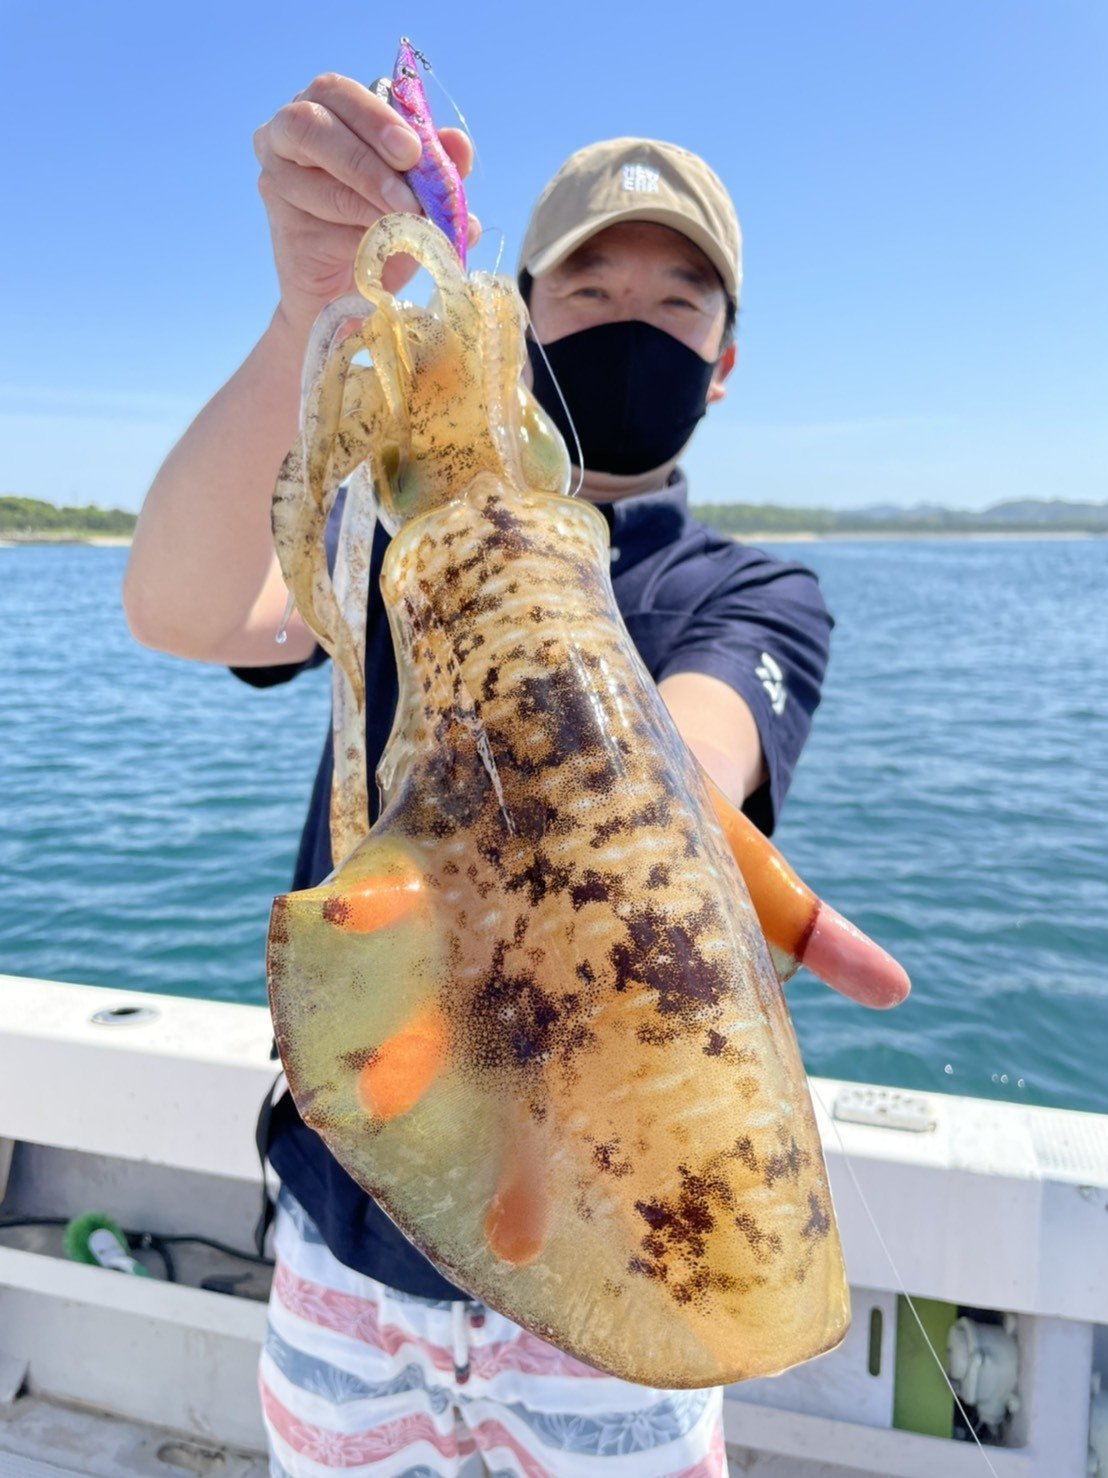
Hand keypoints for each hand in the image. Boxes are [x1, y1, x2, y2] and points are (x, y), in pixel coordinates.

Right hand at [254, 72, 478, 341]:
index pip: (335, 92)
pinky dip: (359, 237)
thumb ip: (436, 166)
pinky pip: (322, 226)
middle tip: (408, 193)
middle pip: (312, 124)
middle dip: (367, 157)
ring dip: (369, 202)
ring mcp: (275, 179)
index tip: (413, 151)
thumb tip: (459, 144)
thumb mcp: (418, 194)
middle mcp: (286, 136)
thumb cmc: (382, 231)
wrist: (352, 296)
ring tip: (406, 223)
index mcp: (321, 109)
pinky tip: (381, 248)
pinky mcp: (282, 225)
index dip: (374, 117)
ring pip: (318, 180)